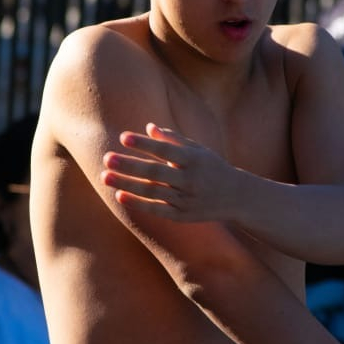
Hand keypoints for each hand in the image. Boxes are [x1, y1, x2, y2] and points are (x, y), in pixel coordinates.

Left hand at [101, 123, 238, 221]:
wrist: (238, 198)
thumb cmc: (213, 168)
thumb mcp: (199, 151)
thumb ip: (174, 139)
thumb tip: (149, 127)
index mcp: (195, 160)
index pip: (165, 150)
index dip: (144, 144)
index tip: (123, 137)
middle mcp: (190, 180)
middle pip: (156, 172)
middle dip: (130, 165)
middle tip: (107, 157)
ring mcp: (186, 200)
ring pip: (153, 192)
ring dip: (127, 184)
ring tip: (105, 176)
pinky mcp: (182, 216)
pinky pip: (157, 209)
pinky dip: (138, 204)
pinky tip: (119, 195)